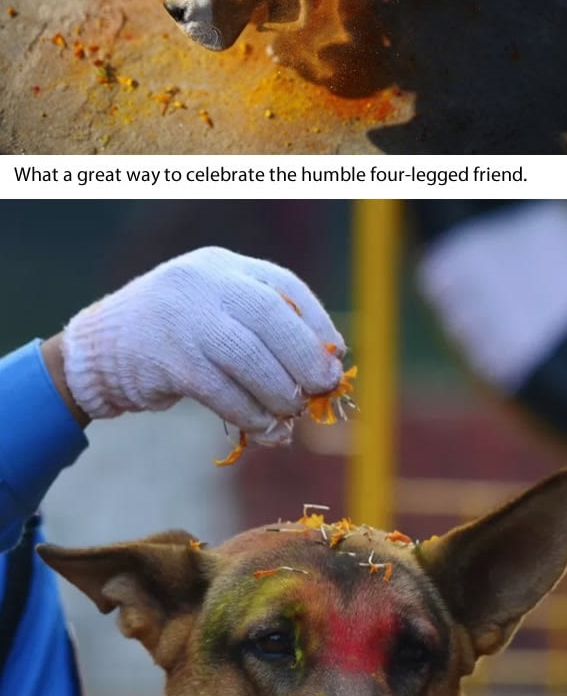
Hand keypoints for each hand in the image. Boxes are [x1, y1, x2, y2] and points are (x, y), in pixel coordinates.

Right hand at [55, 249, 346, 440]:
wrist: (100, 350)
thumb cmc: (173, 333)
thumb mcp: (213, 308)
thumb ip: (257, 325)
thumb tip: (322, 363)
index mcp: (222, 265)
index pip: (283, 285)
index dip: (316, 321)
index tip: (336, 355)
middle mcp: (205, 282)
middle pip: (271, 317)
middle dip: (304, 357)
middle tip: (322, 388)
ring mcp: (185, 319)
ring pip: (250, 358)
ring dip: (279, 394)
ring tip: (290, 417)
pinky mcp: (171, 361)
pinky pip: (223, 392)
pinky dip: (251, 414)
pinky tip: (266, 430)